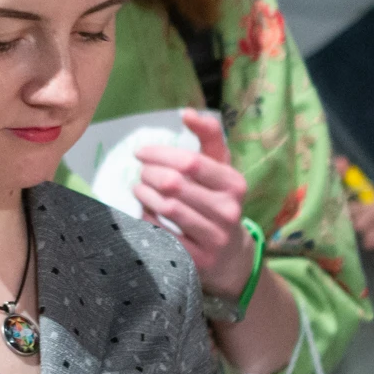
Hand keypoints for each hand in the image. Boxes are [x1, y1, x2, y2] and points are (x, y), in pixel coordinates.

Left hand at [134, 110, 252, 298]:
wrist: (231, 257)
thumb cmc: (219, 201)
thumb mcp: (222, 169)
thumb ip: (209, 136)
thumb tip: (187, 112)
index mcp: (235, 184)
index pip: (190, 161)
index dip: (160, 154)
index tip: (141, 152)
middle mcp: (228, 211)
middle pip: (174, 184)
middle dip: (149, 174)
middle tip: (140, 172)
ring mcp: (214, 238)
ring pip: (166, 208)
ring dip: (144, 194)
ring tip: (138, 188)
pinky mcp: (197, 260)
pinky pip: (161, 233)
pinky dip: (147, 218)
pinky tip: (145, 210)